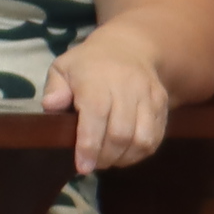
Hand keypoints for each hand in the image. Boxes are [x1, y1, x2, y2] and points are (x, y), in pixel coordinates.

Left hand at [39, 33, 172, 174]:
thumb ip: (54, 88)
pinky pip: (156, 137)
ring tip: (110, 159)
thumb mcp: (63, 68)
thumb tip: (51, 106)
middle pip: (120, 133)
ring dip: (124, 158)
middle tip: (93, 164)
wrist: (128, 47)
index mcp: (97, 79)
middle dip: (106, 157)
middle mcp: (126, 86)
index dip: (89, 145)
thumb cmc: (88, 65)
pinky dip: (140, 152)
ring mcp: (147, 95)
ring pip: (142, 139)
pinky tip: (126, 153)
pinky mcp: (162, 104)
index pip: (96, 115)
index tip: (82, 166)